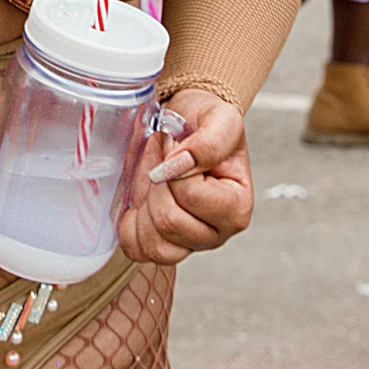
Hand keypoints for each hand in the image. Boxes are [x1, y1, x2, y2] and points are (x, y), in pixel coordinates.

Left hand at [118, 88, 252, 264]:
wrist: (186, 123)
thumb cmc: (206, 123)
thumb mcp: (220, 118)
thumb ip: (208, 143)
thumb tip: (180, 164)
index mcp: (237, 207)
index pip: (191, 195)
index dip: (174, 167)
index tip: (178, 146)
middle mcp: (216, 232)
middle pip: (170, 222)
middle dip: (157, 184)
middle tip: (163, 161)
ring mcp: (189, 243)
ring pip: (154, 245)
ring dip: (145, 206)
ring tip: (154, 181)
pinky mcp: (164, 245)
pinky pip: (138, 250)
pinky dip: (131, 226)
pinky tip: (140, 202)